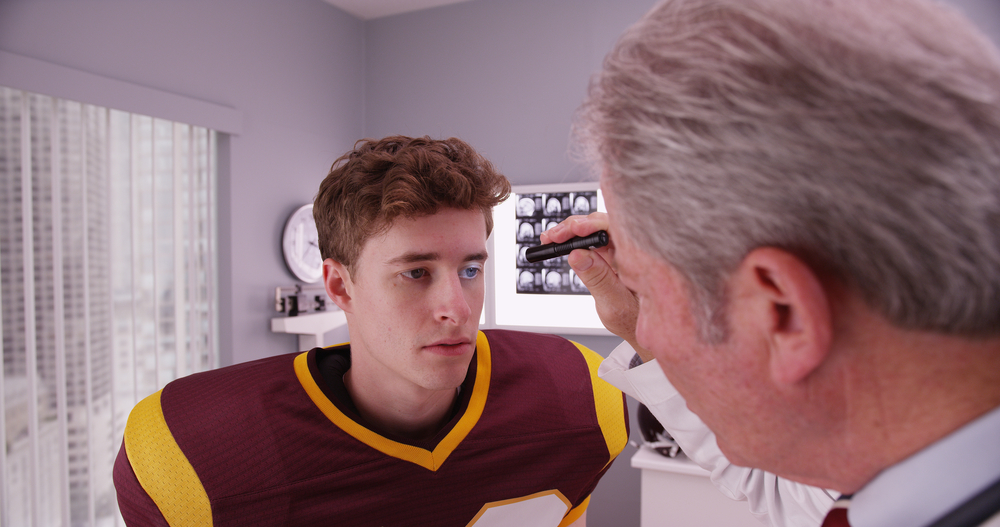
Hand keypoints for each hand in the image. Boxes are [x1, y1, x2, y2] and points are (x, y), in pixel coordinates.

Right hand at [541, 213, 651, 361]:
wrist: (639, 327)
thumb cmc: (635, 318)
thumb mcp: (615, 303)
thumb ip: (597, 279)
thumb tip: (577, 255)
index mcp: (637, 256)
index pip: (614, 228)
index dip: (592, 224)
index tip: (573, 230)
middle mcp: (629, 249)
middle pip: (601, 224)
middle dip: (575, 226)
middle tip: (553, 237)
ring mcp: (618, 250)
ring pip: (594, 229)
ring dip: (571, 232)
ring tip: (551, 239)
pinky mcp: (608, 254)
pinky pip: (590, 240)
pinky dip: (573, 240)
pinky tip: (560, 242)